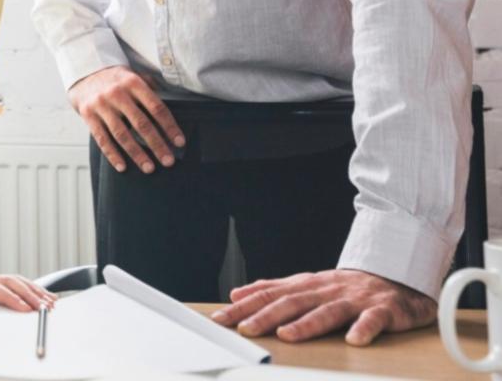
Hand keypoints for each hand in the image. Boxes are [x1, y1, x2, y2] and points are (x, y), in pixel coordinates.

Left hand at [0, 257, 56, 311]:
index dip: (9, 298)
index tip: (24, 307)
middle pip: (11, 284)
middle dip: (30, 296)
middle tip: (45, 309)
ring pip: (17, 282)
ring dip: (35, 291)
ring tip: (51, 303)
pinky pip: (16, 284)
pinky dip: (32, 289)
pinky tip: (44, 297)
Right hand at [68, 64, 183, 172]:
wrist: (83, 72)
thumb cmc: (114, 79)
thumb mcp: (132, 75)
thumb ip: (150, 88)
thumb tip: (169, 107)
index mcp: (132, 82)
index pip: (156, 108)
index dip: (169, 126)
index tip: (179, 142)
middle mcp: (117, 93)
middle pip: (141, 123)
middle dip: (157, 145)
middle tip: (168, 161)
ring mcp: (101, 105)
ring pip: (122, 134)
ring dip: (137, 154)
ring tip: (149, 167)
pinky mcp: (87, 114)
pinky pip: (102, 138)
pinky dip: (112, 155)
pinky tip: (122, 166)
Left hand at [211, 269, 436, 344]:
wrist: (396, 278)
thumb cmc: (346, 287)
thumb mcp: (307, 285)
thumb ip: (273, 290)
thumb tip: (238, 294)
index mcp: (307, 286)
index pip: (270, 295)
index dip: (245, 307)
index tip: (221, 319)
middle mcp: (326, 291)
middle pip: (293, 303)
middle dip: (266, 316)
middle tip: (245, 330)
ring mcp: (355, 300)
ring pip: (328, 312)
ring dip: (307, 324)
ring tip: (287, 335)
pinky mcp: (383, 310)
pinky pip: (374, 320)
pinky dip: (364, 328)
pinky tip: (354, 340)